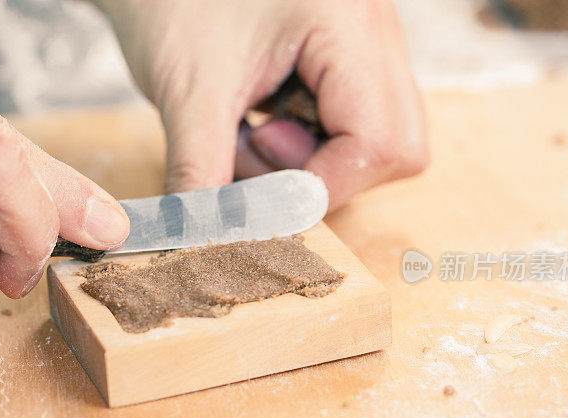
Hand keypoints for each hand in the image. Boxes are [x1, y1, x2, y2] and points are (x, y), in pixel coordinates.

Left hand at [95, 0, 427, 209]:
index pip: (381, 142)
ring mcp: (368, 41)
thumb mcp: (188, 93)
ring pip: (378, 140)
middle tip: (260, 144)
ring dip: (311, 158)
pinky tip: (262, 111)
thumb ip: (203, 176)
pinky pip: (351, 123)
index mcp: (350, 22)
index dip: (323, 186)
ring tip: (250, 123)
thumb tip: (207, 243)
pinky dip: (306, 140)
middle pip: (398, 145)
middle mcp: (376, 29)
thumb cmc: (170, 1)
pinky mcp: (348, 56)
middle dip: (327, 173)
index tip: (264, 197)